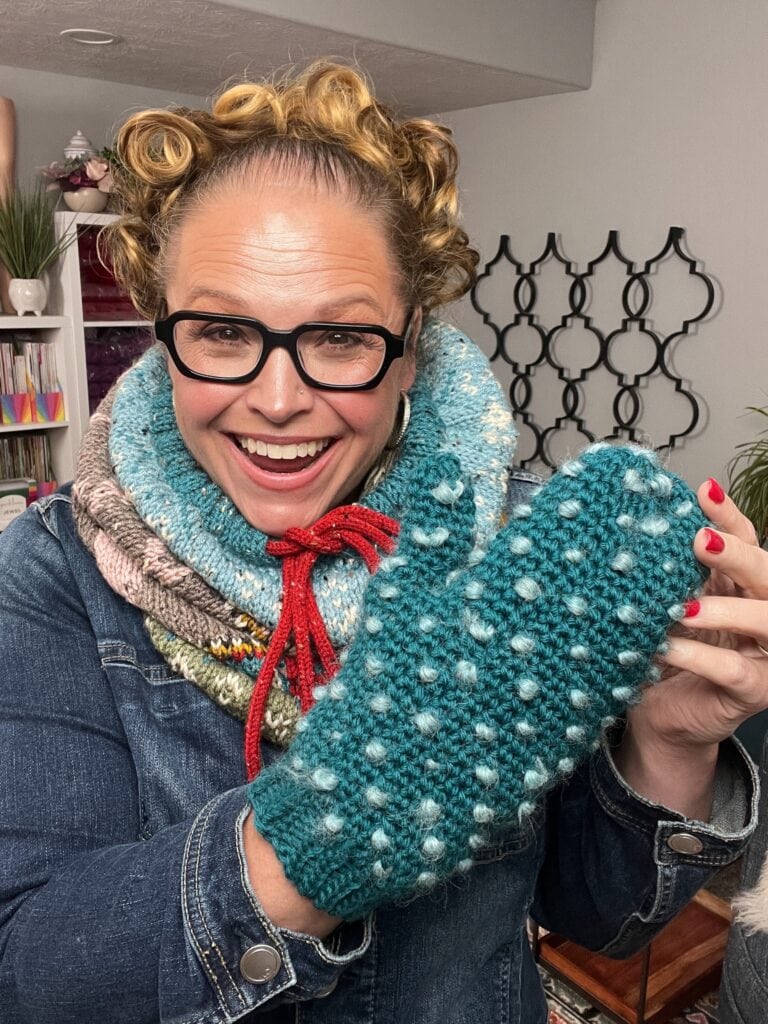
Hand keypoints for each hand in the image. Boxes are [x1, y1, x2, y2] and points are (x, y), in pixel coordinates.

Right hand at [248, 444, 707, 918]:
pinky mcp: (564, 730)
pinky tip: (643, 638)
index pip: (552, 535)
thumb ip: (432, 535)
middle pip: (600, 579)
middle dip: (629, 546)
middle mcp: (533, 636)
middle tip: (651, 521)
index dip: (586, 505)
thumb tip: (450, 470)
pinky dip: (631, 654)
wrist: (385, 791)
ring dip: (642, 596)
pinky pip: (612, 684)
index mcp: (489, 596)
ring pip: (618, 629)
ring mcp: (555, 685)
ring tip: (658, 570)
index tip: (611, 479)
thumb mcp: (395, 600)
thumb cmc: (384, 685)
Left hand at [634, 479, 767, 742]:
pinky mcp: (753, 692)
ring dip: (727, 609)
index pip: (749, 540)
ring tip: (683, 606)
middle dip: (736, 554)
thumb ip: (674, 567)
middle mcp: (766, 616)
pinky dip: (698, 656)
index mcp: (746, 586)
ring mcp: (767, 657)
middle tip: (698, 541)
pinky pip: (731, 670)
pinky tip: (666, 646)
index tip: (703, 491)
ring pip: (767, 621)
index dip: (730, 515)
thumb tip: (650, 521)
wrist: (662, 714)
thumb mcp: (671, 600)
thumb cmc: (668, 651)